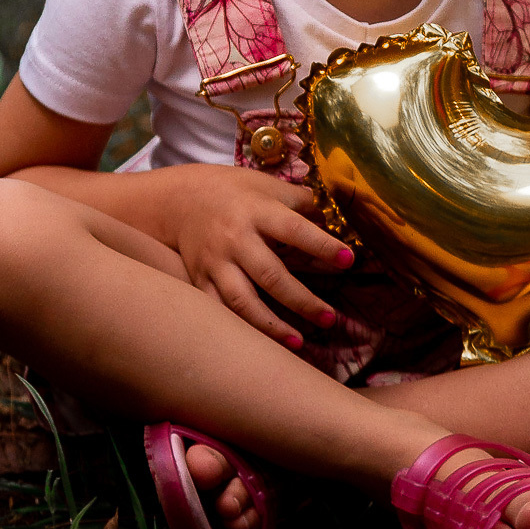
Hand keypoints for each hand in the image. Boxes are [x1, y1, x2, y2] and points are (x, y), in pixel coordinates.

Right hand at [164, 164, 353, 346]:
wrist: (180, 200)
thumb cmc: (235, 191)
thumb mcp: (267, 185)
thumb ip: (300, 202)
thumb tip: (332, 219)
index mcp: (257, 210)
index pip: (295, 230)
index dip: (322, 245)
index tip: (349, 260)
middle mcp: (236, 238)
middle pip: (271, 274)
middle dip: (302, 300)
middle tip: (330, 317)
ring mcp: (216, 262)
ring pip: (243, 300)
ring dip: (271, 326)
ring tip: (299, 342)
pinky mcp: (201, 280)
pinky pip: (219, 310)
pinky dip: (241, 328)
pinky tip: (262, 344)